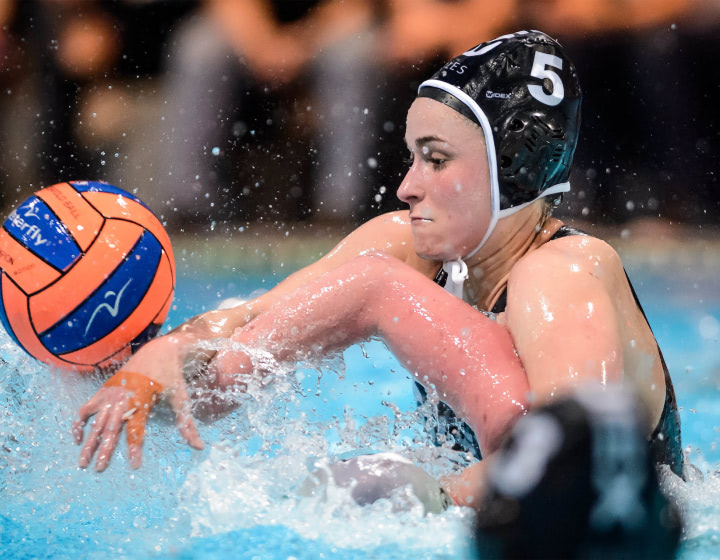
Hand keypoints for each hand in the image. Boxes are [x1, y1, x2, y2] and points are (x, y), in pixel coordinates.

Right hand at [73, 370, 203, 470]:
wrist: (158, 350)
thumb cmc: (172, 376)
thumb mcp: (181, 399)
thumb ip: (187, 424)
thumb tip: (199, 446)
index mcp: (141, 400)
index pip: (137, 429)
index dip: (135, 448)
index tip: (134, 466)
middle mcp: (122, 397)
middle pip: (111, 428)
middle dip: (105, 450)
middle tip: (99, 470)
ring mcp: (110, 393)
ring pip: (96, 422)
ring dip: (89, 443)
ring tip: (82, 463)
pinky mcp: (103, 390)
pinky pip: (86, 409)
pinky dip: (79, 423)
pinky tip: (78, 439)